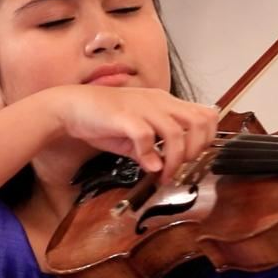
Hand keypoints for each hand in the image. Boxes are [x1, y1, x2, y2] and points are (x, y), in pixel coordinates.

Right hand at [47, 84, 218, 181]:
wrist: (70, 107)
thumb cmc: (102, 118)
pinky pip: (146, 136)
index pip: (204, 114)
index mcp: (164, 103)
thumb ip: (152, 148)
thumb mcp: (134, 134)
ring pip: (175, 132)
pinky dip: (150, 155)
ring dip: (174, 159)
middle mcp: (158, 102)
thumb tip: (164, 168)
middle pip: (199, 122)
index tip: (195, 158)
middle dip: (196, 150)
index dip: (207, 138)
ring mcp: (142, 107)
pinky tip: (146, 166)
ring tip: (164, 175)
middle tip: (182, 167)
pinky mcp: (124, 116)